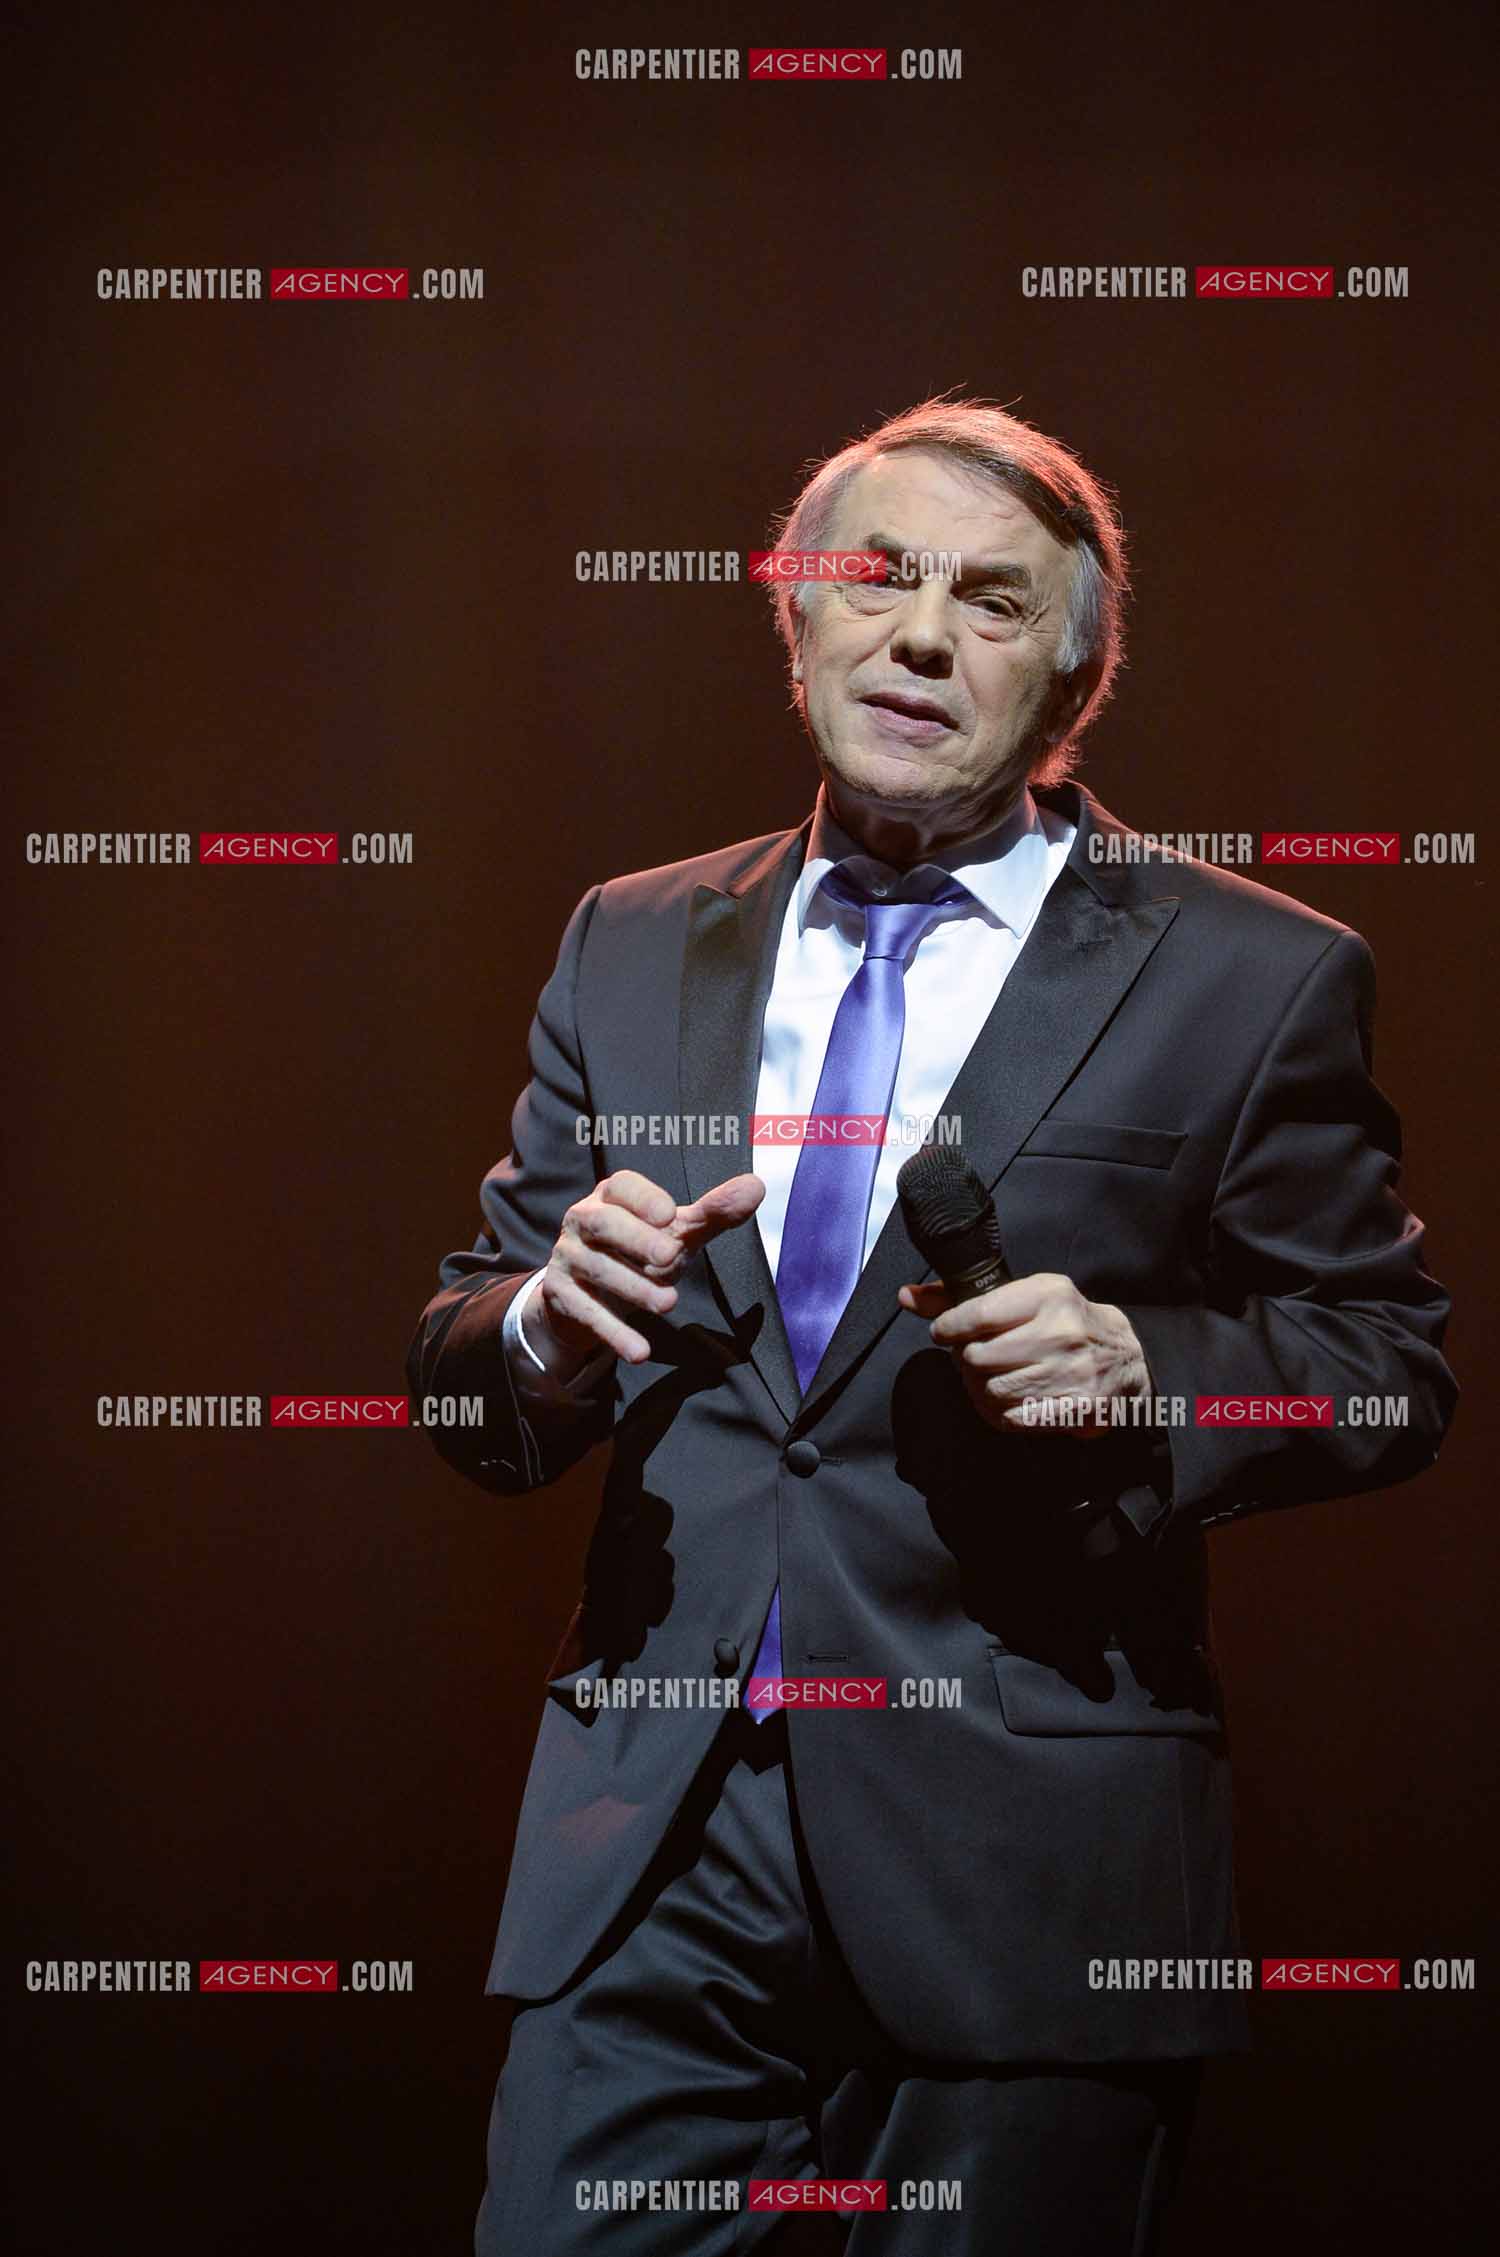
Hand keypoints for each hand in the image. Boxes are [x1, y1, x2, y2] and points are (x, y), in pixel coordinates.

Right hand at [535, 1169, 765, 1378]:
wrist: (588, 1296)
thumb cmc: (639, 1252)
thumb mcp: (676, 1233)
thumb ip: (713, 1213)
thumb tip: (755, 1187)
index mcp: (612, 1197)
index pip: (622, 1186)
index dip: (644, 1198)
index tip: (670, 1214)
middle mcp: (583, 1220)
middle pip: (602, 1223)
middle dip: (636, 1239)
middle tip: (671, 1257)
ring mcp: (567, 1258)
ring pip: (595, 1269)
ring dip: (633, 1288)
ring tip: (669, 1305)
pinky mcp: (559, 1295)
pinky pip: (585, 1312)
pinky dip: (613, 1332)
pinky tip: (640, 1351)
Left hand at [897, 1270, 1149, 1435]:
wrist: (1124, 1356)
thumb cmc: (1062, 1322)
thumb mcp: (1023, 1295)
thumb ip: (961, 1297)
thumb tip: (906, 1296)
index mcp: (1047, 1295)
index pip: (977, 1313)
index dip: (949, 1327)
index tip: (944, 1333)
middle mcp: (1061, 1331)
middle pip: (977, 1357)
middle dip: (967, 1360)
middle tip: (975, 1358)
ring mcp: (1070, 1372)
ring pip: (991, 1390)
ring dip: (981, 1388)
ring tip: (992, 1378)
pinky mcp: (1076, 1407)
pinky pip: (1013, 1418)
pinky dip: (1002, 1412)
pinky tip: (1010, 1399)